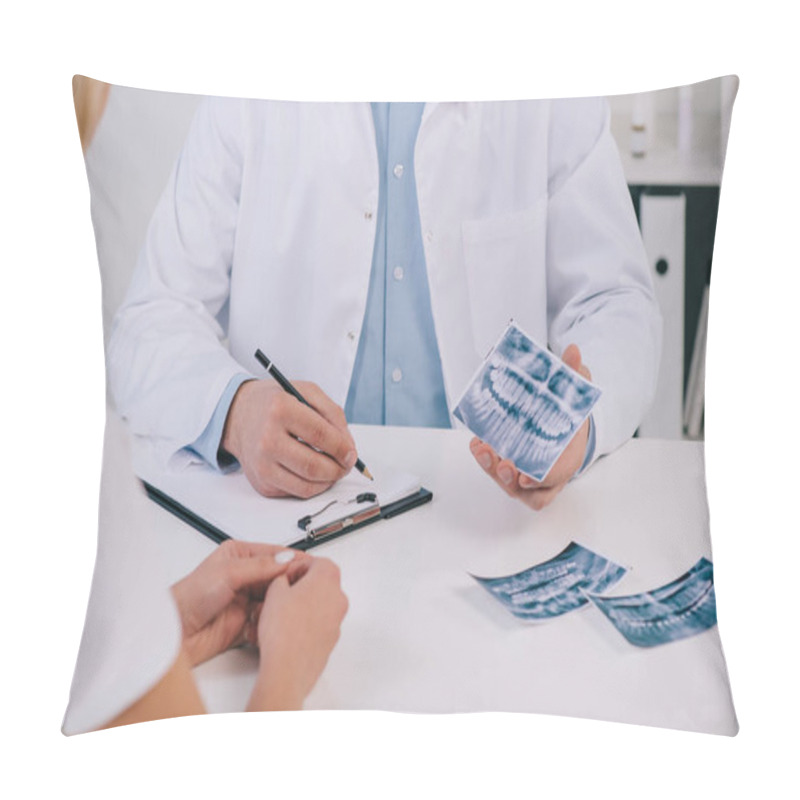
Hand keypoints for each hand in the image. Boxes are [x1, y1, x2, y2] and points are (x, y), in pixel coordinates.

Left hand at [171, 540, 309, 666]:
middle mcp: (245, 576)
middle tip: (305, 590)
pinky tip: (270, 624)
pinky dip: (272, 622)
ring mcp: (247, 599)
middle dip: (290, 585)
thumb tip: (288, 558)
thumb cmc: (189, 597)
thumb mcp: (228, 573)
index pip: (276, 554)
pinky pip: (269, 620)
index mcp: (240, 556)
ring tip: (286, 608)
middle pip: (279, 577)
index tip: (313, 566)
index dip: (295, 560)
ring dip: (281, 605)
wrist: (174, 634)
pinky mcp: (247, 622)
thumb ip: (261, 566)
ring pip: (277, 599)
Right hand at [222, 379, 357, 498]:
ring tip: (333, 469)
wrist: (239, 416)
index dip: (342, 448)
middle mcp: (267, 438)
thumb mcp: (307, 392)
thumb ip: (333, 414)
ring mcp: (262, 463)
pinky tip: (314, 472)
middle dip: (338, 469)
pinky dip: (312, 486)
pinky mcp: (261, 482)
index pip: (320, 435)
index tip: (352, 453)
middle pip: (313, 466)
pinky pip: (295, 492)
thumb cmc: (276, 403)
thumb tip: (348, 446)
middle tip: (346, 465)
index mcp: (280, 409)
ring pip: (306, 486)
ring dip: (328, 481)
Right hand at [248, 557, 347, 710]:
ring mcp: (337, 621)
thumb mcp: (274, 591)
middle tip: (282, 592)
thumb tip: (284, 580)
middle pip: (322, 583)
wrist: (288, 668)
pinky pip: (319, 623)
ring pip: (321, 604)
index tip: (286, 575)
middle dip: (301, 586)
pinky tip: (287, 629)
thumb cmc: (284, 632)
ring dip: (303, 605)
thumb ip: (282, 578)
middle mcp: (338, 599)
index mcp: (328, 580)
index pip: (318, 562)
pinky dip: (307, 622)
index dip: (298, 567)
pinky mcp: (331, 639)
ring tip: (281, 613)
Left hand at [469, 344, 591, 510]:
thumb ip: (574, 377)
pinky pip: (495, 471)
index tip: (525, 476)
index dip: (538, 481)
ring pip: (507, 484)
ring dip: (491, 469)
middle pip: (525, 490)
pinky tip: (477, 443)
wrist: (564, 428)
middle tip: (502, 462)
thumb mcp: (574, 397)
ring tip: (482, 449)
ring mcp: (525, 475)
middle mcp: (544, 475)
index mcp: (566, 462)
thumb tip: (572, 349)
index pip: (551, 480)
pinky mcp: (507, 467)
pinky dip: (484, 459)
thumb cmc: (569, 419)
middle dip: (508, 478)